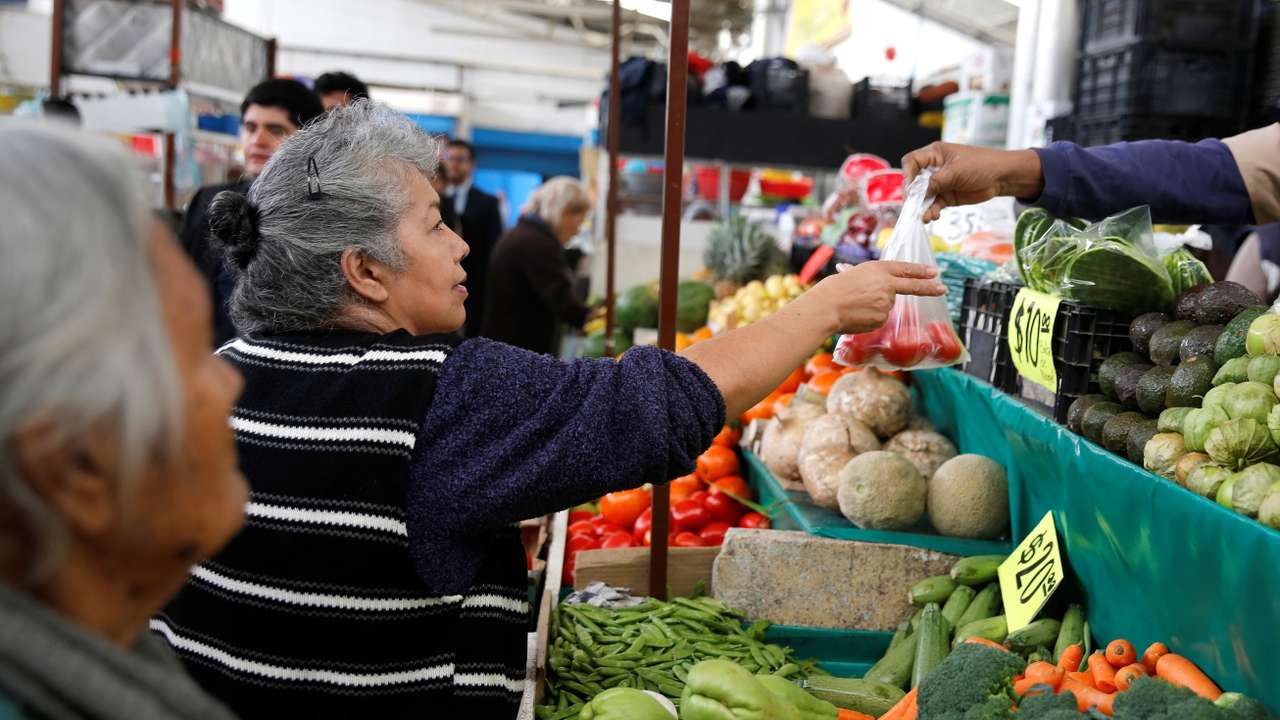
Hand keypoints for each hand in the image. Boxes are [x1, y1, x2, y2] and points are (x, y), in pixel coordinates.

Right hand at [805, 261, 945, 334]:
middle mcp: (887, 284)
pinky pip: (880, 319)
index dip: (920, 271)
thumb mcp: (852, 274)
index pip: (905, 269)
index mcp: (878, 269)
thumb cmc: (834, 289)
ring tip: (855, 306)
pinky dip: (870, 318)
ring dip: (875, 307)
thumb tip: (873, 285)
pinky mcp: (882, 318)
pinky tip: (857, 315)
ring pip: (887, 306)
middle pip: (911, 287)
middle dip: (929, 287)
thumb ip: (869, 280)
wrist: (826, 307)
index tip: (933, 272)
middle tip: (943, 288)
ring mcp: (886, 302)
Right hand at [901, 142, 1045, 221]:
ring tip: (926, 216)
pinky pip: (932, 205)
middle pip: (914, 181)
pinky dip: (931, 211)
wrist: (1002, 177)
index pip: (911, 162)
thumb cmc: (982, 165)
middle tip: (914, 206)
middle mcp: (934, 168)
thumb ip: (936, 182)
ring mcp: (939, 183)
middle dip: (913, 195)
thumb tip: (918, 194)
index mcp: (935, 154)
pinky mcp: (946, 196)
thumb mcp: (957, 171)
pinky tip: (933, 216)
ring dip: (922, 207)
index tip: (910, 188)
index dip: (907, 174)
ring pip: (922, 196)